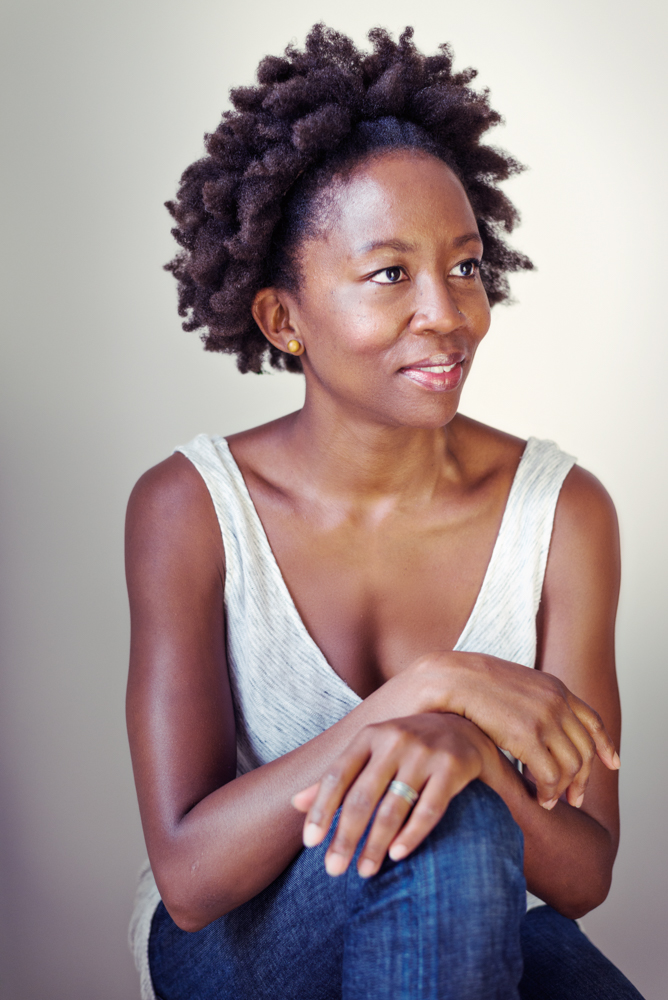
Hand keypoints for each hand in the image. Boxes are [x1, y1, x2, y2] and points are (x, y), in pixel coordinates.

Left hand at [292, 713, 495, 877]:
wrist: (461, 725)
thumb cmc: (404, 746)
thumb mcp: (369, 752)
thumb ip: (337, 777)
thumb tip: (296, 804)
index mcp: (369, 736)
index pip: (337, 775)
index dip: (322, 809)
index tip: (310, 843)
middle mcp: (394, 740)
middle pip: (363, 796)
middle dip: (346, 836)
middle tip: (333, 870)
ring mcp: (424, 753)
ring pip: (394, 807)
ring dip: (376, 844)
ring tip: (364, 871)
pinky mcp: (452, 768)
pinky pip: (429, 809)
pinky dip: (412, 834)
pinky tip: (397, 855)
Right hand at [413, 652, 619, 809]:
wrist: (447, 677)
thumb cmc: (469, 684)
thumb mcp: (512, 685)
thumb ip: (531, 701)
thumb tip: (537, 723)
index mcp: (553, 687)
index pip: (591, 720)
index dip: (604, 746)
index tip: (612, 764)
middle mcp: (556, 701)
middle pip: (585, 749)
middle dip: (583, 778)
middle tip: (575, 798)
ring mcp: (544, 718)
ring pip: (571, 766)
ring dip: (564, 789)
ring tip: (550, 801)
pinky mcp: (527, 736)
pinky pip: (551, 775)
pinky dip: (548, 792)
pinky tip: (539, 799)